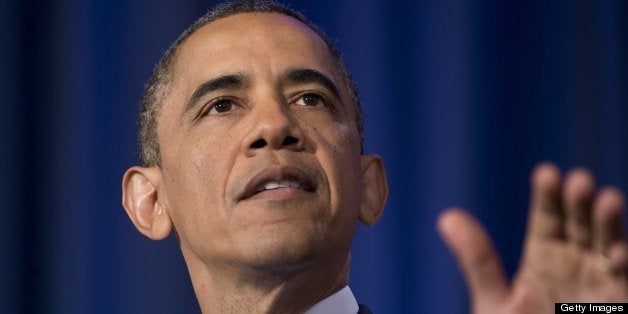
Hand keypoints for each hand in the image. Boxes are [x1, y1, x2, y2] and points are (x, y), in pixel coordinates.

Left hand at [438, 162, 627, 312]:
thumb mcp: (493, 303)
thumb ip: (478, 261)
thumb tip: (446, 216)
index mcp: (543, 258)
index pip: (547, 217)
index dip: (547, 195)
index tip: (546, 173)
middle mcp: (573, 263)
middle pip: (578, 223)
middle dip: (579, 201)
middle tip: (577, 179)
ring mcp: (598, 282)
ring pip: (606, 243)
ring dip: (607, 222)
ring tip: (607, 198)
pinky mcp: (618, 300)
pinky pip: (623, 279)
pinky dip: (622, 263)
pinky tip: (616, 252)